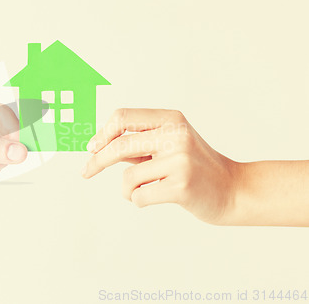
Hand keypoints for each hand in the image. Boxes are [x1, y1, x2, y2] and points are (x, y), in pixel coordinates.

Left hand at [82, 109, 238, 224]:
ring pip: (127, 178)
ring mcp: (180, 160)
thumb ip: (137, 142)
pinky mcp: (181, 186)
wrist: (232, 189)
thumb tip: (97, 146)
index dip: (102, 133)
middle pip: (119, 145)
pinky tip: (158, 197)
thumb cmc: (194, 167)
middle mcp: (175, 135)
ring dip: (128, 189)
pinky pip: (138, 196)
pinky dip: (139, 200)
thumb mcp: (168, 143)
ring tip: (146, 190)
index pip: (123, 117)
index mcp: (171, 119)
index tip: (91, 148)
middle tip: (85, 171)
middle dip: (97, 161)